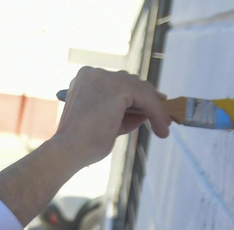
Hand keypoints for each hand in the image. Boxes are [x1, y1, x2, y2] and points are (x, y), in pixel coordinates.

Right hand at [51, 67, 172, 167]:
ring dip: (156, 109)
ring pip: (141, 89)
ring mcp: (105, 78)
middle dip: (148, 98)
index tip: (152, 106)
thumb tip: (146, 112)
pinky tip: (162, 128)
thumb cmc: (81, 144)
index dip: (137, 94)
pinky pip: (146, 98)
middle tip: (164, 116)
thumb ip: (124, 114)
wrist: (69, 151)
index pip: (118, 82)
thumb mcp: (106, 123)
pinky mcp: (118, 88)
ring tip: (164, 127)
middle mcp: (94, 73)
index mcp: (86, 79)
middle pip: (131, 82)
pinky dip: (157, 113)